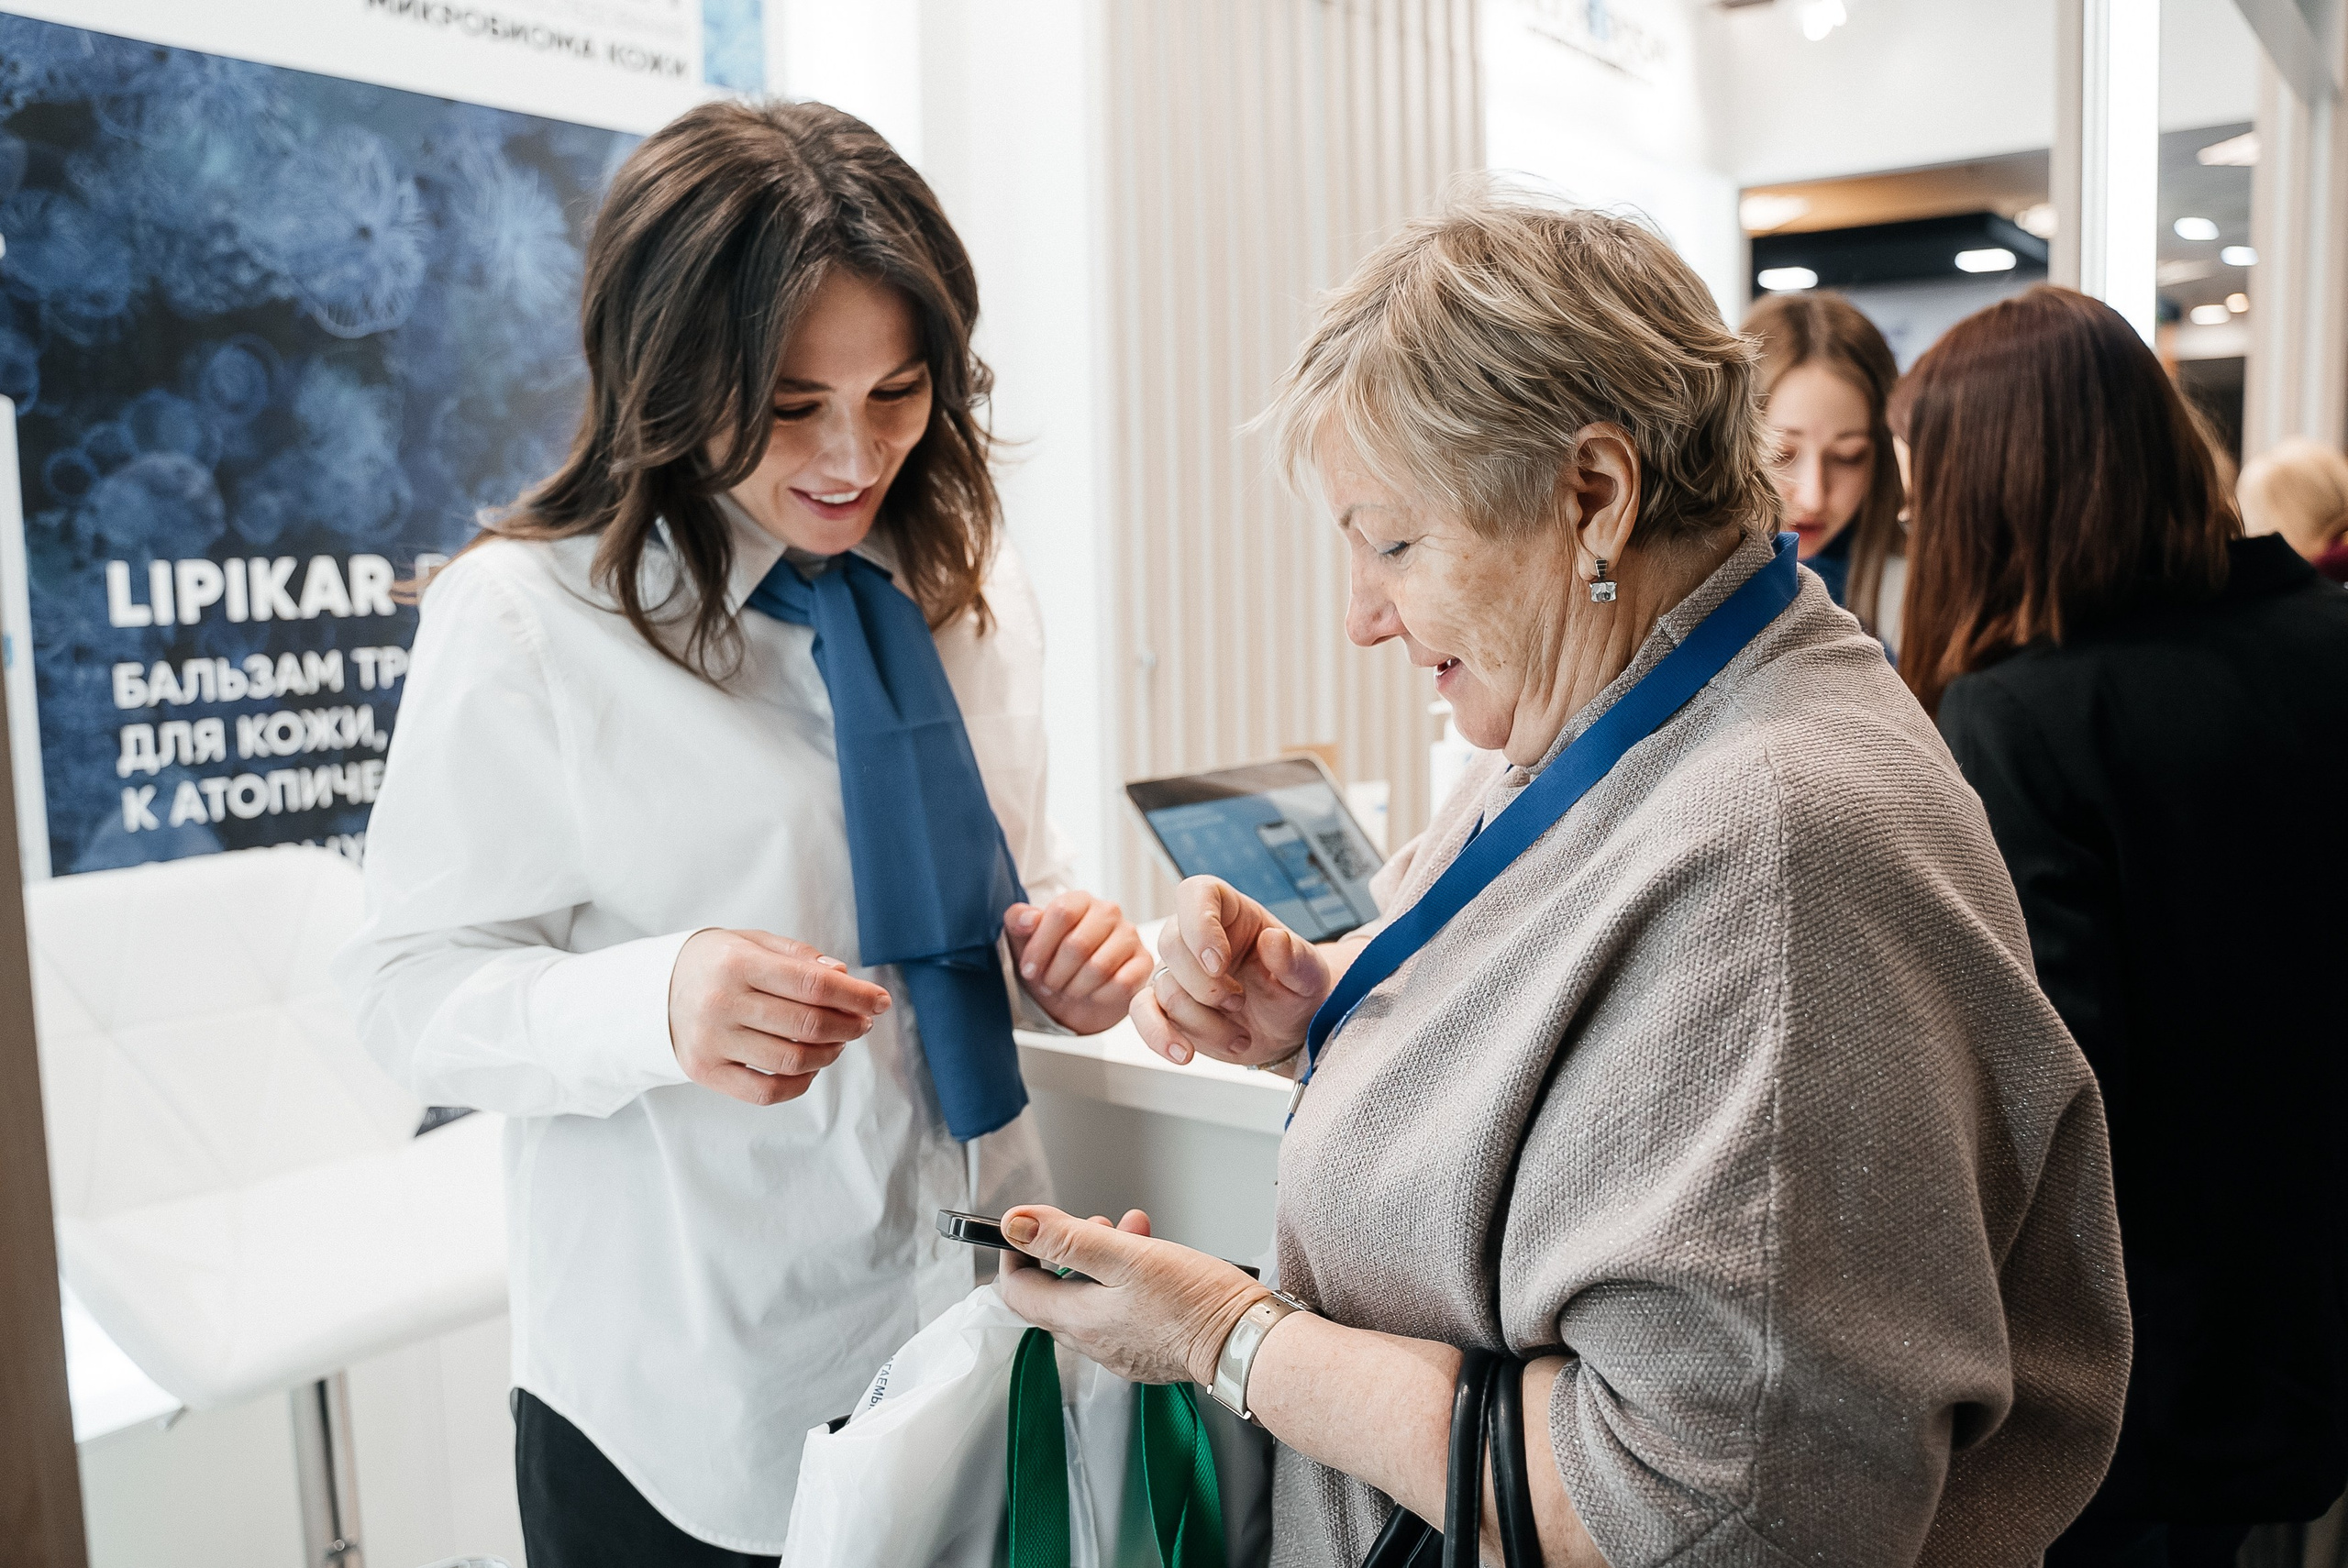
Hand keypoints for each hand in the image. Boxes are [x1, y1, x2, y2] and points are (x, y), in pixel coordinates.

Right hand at [667, 929, 891, 1104]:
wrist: (652, 991)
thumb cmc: (715, 963)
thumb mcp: (750, 942)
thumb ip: (798, 957)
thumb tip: (842, 976)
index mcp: (736, 963)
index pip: (813, 984)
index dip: (855, 995)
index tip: (881, 1001)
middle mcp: (721, 1003)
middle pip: (807, 1025)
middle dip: (849, 1026)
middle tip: (862, 1023)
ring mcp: (711, 1041)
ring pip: (792, 1061)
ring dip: (829, 1054)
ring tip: (838, 1042)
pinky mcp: (705, 1072)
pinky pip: (765, 1092)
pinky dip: (799, 1083)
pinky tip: (810, 1066)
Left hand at [995, 1205, 1268, 1386]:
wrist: (1246, 1342)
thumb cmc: (1195, 1301)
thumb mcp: (1127, 1256)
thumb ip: (1067, 1240)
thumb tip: (1015, 1225)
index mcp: (1078, 1320)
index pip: (1017, 1291)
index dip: (1016, 1254)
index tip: (1030, 1229)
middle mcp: (1093, 1343)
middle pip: (1055, 1293)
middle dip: (1070, 1250)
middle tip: (1098, 1225)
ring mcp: (1120, 1351)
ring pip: (1091, 1299)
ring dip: (1103, 1261)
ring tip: (1136, 1232)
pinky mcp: (1146, 1352)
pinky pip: (1119, 1313)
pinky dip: (1125, 1283)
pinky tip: (1155, 1261)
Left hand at [1005, 890, 1152, 1034]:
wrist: (1074, 993)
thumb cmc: (1050, 961)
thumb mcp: (1023, 940)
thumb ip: (1018, 921)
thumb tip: (1028, 919)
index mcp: (1080, 900)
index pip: (1061, 913)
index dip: (1040, 947)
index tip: (1028, 969)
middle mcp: (1108, 912)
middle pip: (1077, 944)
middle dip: (1055, 973)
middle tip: (1048, 984)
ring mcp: (1129, 936)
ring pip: (1098, 967)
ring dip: (1075, 987)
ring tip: (1068, 990)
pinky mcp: (1143, 962)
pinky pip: (1121, 983)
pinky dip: (1100, 995)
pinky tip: (1091, 994)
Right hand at [1129, 876, 1330, 1066]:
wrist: (1287, 1030)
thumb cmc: (1294, 990)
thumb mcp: (1309, 974)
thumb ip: (1296, 958)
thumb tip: (1275, 941)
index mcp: (1229, 911)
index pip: (1195, 894)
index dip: (1199, 925)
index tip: (1219, 962)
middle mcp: (1194, 936)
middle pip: (1171, 943)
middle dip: (1206, 985)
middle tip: (1239, 1003)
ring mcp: (1175, 971)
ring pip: (1163, 988)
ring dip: (1202, 1021)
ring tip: (1239, 1038)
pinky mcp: (1165, 1006)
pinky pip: (1142, 1014)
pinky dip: (1159, 1036)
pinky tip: (1183, 1053)